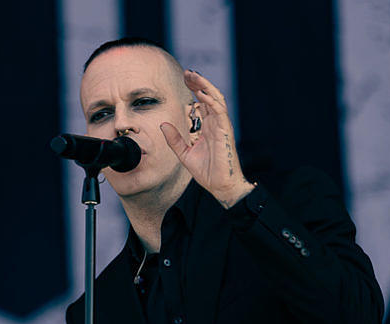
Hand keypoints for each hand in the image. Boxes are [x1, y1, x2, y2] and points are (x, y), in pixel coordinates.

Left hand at [160, 69, 253, 207]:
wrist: (220, 185)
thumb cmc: (207, 171)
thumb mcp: (184, 153)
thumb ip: (174, 139)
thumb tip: (163, 125)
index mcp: (207, 127)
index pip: (200, 102)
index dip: (193, 89)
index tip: (183, 78)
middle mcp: (215, 123)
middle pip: (208, 96)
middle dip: (198, 82)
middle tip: (187, 72)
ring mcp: (221, 126)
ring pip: (215, 99)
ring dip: (205, 86)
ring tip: (194, 76)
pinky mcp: (225, 130)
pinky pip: (219, 111)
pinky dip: (211, 100)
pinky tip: (201, 93)